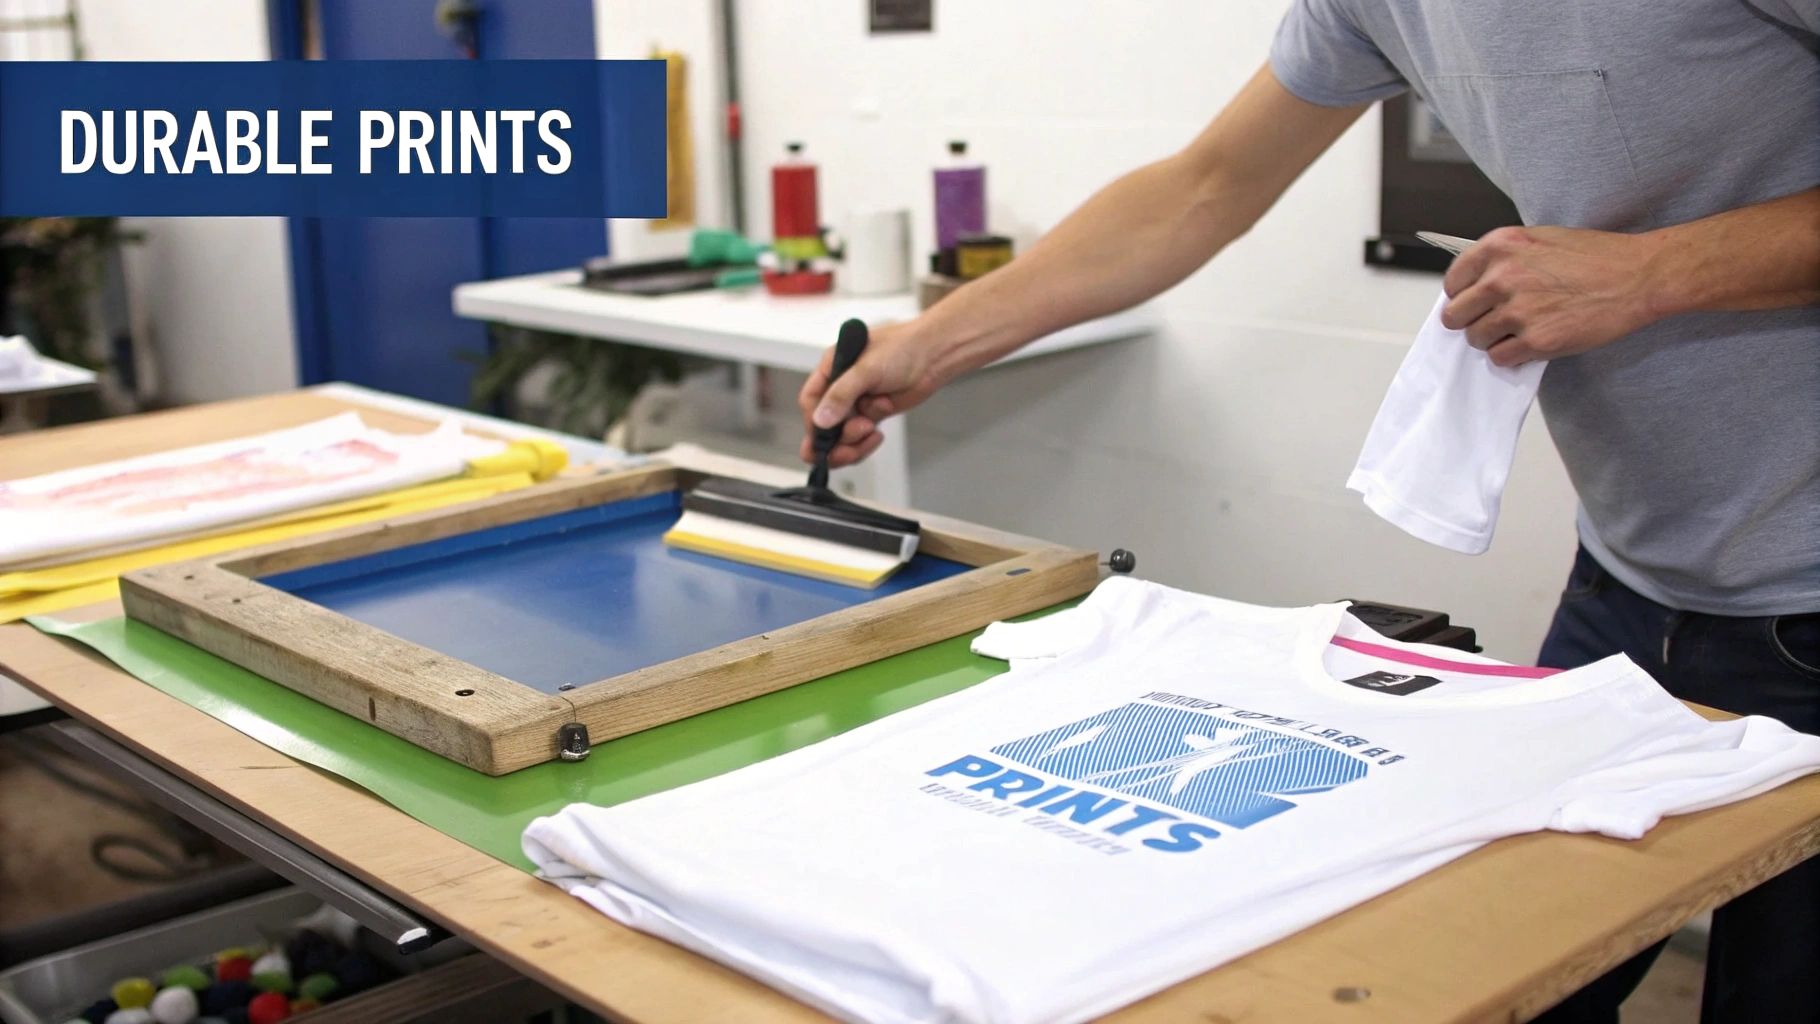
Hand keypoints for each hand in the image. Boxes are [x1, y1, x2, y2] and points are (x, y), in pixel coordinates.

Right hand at [796, 320, 944, 466]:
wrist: (935, 355)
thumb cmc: (902, 348)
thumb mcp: (867, 369)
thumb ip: (841, 394)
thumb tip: (820, 420)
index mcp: (832, 368)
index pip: (811, 400)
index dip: (814, 421)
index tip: (824, 436)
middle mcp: (841, 387)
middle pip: (824, 424)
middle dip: (834, 439)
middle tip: (846, 449)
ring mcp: (857, 403)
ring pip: (842, 435)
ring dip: (853, 441)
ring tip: (871, 430)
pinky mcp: (874, 415)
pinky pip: (860, 438)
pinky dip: (866, 442)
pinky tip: (878, 434)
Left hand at [1441, 225, 1663, 366]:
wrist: (1638, 276)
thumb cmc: (1597, 257)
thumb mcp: (1540, 240)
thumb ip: (1504, 259)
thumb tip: (1475, 285)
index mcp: (1501, 247)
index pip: (1453, 281)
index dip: (1461, 295)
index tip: (1471, 302)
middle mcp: (1502, 277)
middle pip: (1456, 314)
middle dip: (1470, 321)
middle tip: (1491, 321)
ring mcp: (1518, 311)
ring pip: (1476, 339)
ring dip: (1492, 339)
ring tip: (1518, 330)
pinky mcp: (1536, 340)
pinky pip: (1501, 358)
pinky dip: (1511, 356)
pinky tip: (1531, 342)